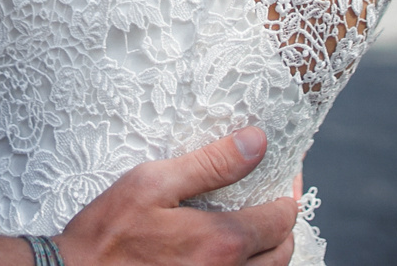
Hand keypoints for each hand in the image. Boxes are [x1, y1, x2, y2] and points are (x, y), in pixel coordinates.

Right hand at [51, 128, 296, 265]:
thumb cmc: (107, 233)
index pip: (282, 217)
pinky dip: (250, 265)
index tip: (285, 172)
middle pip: (283, 250)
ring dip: (271, 248)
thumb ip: (210, 164)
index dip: (289, 191)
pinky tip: (231, 248)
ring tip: (256, 221)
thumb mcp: (152, 183)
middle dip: (284, 221)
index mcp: (220, 242)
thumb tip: (257, 143)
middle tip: (274, 195)